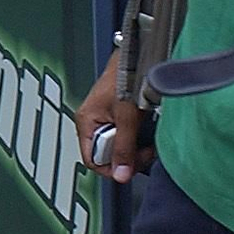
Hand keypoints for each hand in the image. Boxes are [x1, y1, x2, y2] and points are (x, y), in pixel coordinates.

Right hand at [77, 52, 153, 182]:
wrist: (137, 58)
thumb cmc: (126, 78)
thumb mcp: (127, 119)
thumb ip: (124, 148)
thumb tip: (120, 174)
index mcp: (85, 121)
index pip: (92, 159)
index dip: (111, 168)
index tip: (129, 170)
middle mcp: (92, 121)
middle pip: (106, 154)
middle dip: (127, 157)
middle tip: (143, 153)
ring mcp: (105, 118)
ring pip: (117, 146)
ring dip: (133, 148)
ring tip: (147, 141)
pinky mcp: (117, 115)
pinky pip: (124, 136)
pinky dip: (136, 139)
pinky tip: (145, 132)